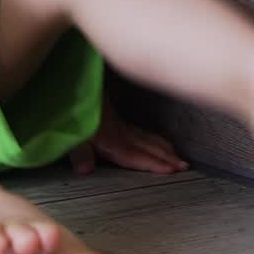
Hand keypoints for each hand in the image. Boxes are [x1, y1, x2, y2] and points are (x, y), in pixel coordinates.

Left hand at [69, 99, 188, 175]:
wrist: (70, 83)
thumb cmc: (69, 109)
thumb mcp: (70, 132)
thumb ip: (79, 151)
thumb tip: (85, 170)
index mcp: (108, 137)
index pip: (134, 154)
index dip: (152, 163)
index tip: (171, 170)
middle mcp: (117, 131)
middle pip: (146, 146)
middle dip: (166, 157)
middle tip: (184, 165)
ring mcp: (117, 124)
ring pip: (145, 137)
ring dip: (162, 147)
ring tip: (178, 156)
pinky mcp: (113, 118)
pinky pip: (139, 131)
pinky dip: (152, 137)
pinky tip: (157, 140)